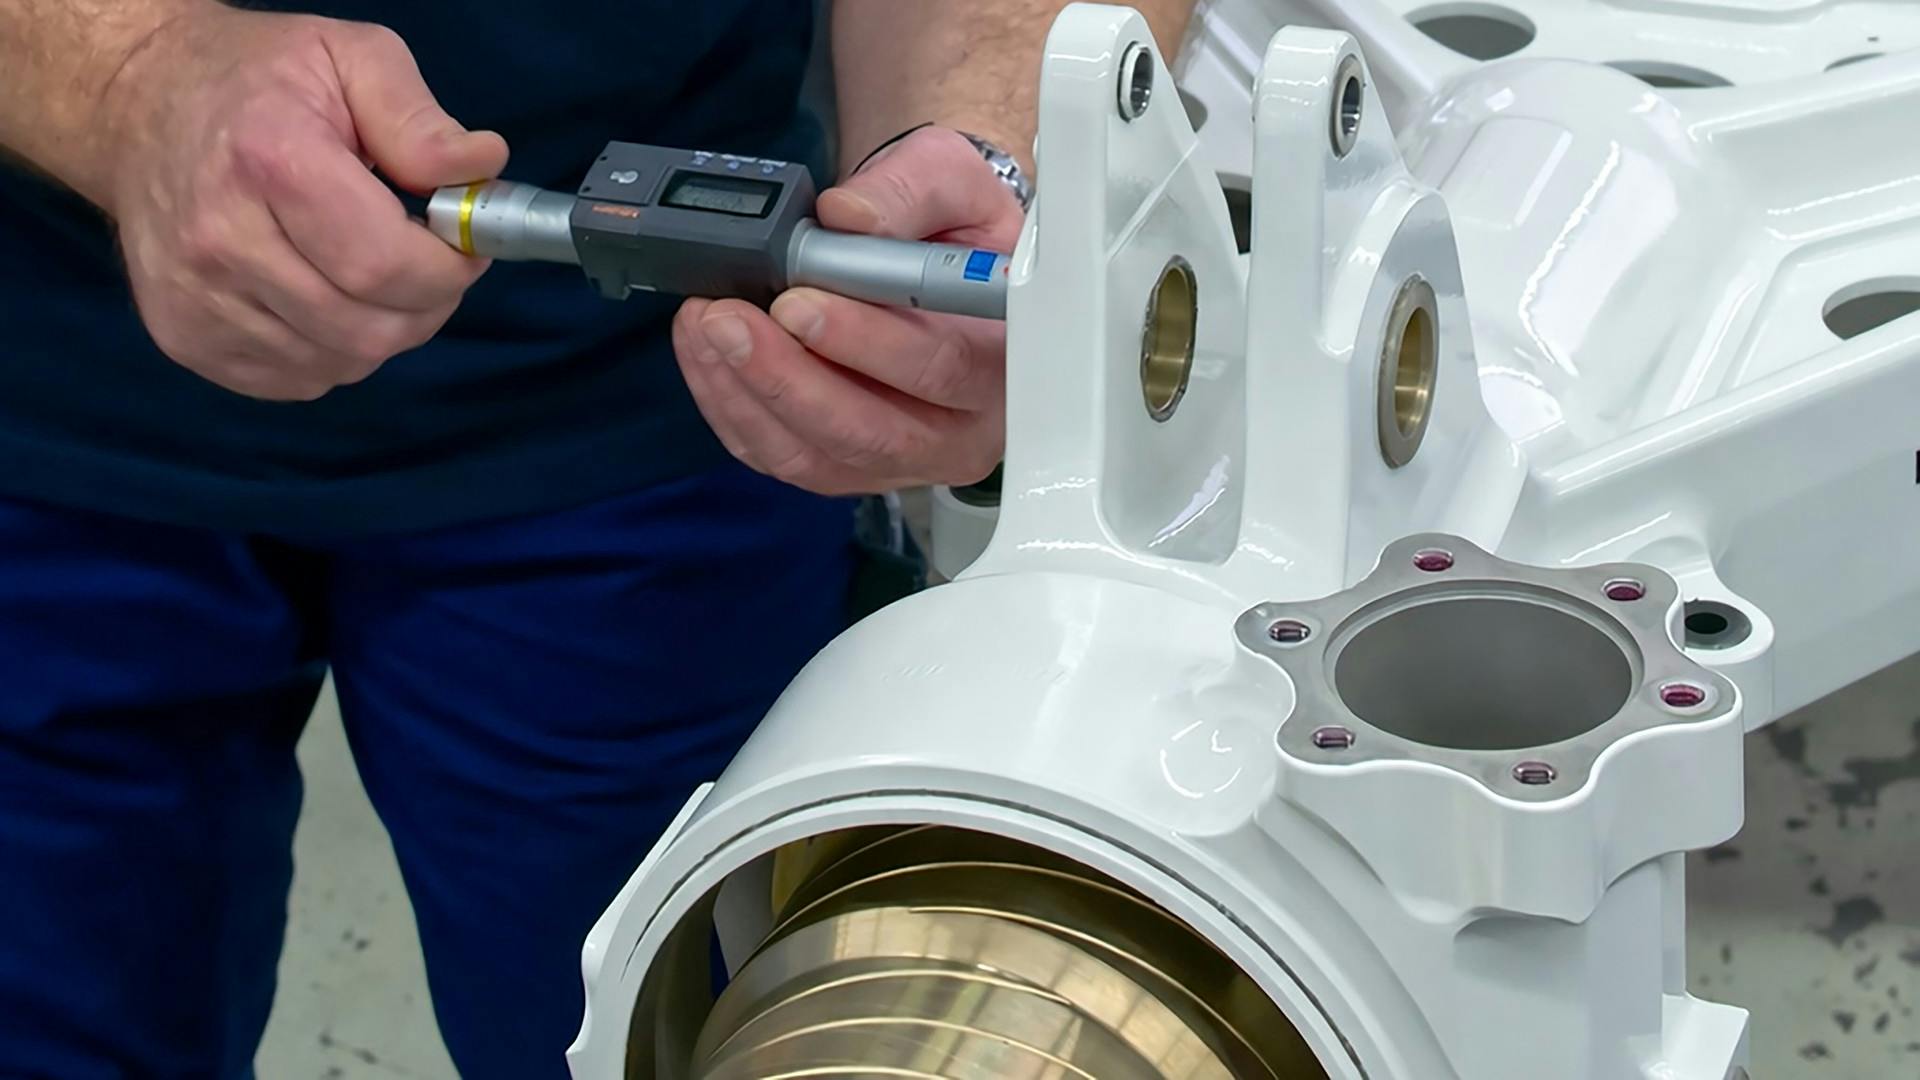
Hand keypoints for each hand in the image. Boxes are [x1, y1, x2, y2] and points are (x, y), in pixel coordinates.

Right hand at [96, 7, 507, 399]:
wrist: (136, 107)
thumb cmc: (257, 81)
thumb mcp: (352, 58)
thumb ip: (419, 120)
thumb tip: (480, 167)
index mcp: (269, 161)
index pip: (384, 265)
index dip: (447, 269)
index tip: (460, 245)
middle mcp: (220, 240)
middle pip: (367, 328)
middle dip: (425, 305)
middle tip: (426, 264)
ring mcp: (196, 298)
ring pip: (341, 362)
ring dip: (382, 330)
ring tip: (372, 273)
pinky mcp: (185, 338)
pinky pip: (299, 379)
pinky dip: (334, 351)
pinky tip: (324, 296)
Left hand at [671, 127, 1022, 494]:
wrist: (934, 253)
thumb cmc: (954, 225)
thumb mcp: (949, 179)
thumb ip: (906, 191)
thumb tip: (846, 216)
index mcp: (1005, 362)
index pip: (942, 370)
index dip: (866, 343)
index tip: (797, 302)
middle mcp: (961, 428)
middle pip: (870, 433)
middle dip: (786, 378)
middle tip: (727, 319)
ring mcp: (901, 457)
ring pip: (815, 456)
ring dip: (747, 394)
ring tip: (704, 326)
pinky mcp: (845, 464)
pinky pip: (779, 455)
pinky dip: (730, 407)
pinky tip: (705, 353)